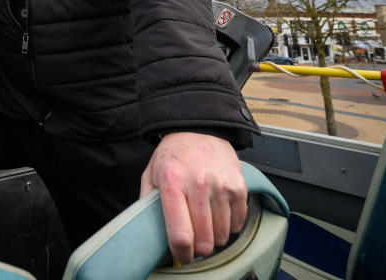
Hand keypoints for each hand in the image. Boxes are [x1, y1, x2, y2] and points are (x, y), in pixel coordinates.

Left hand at [140, 132, 246, 264]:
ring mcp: (221, 185)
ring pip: (223, 235)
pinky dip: (229, 226)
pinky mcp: (239, 186)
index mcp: (172, 182)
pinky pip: (238, 223)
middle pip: (205, 240)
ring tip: (205, 225)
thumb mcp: (151, 175)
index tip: (182, 256)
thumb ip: (147, 204)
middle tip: (194, 243)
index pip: (181, 234)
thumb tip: (148, 233)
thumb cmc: (173, 155)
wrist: (199, 128)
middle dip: (198, 249)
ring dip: (214, 238)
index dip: (182, 254)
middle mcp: (198, 183)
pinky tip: (218, 215)